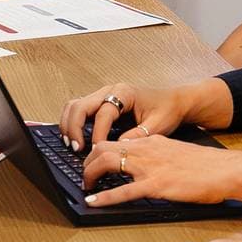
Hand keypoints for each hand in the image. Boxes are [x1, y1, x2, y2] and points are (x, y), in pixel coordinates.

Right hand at [57, 82, 190, 152]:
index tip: (97, 150)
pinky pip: (78, 109)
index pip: (103, 113)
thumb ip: (140, 135)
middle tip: (77, 149)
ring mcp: (102, 95)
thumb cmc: (166, 111)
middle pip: (80, 105)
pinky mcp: (99, 103)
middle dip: (74, 127)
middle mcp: (109, 91)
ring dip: (69, 124)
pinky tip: (74, 138)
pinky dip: (72, 123)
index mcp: (124, 92)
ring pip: (74, 105)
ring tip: (72, 145)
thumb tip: (120, 147)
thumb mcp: (159, 125)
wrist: (173, 101)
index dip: (98, 133)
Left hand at [82, 133, 241, 210]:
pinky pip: (124, 191)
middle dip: (87, 162)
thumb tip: (144, 161)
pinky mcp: (157, 185)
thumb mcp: (175, 151)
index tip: (91, 162)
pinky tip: (93, 202)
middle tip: (85, 176)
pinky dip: (105, 196)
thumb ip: (157, 154)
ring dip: (91, 175)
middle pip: (103, 148)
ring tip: (86, 187)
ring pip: (108, 163)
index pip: (115, 140)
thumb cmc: (207, 165)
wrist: (227, 169)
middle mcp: (146, 149)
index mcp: (151, 141)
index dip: (98, 151)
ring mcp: (150, 166)